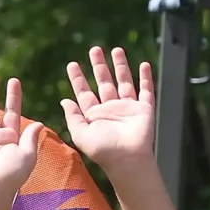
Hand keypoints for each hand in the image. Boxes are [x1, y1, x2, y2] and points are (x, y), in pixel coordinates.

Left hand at [61, 46, 154, 171]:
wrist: (127, 160)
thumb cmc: (103, 151)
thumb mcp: (80, 134)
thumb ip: (72, 117)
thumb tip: (63, 100)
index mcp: (94, 115)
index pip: (84, 92)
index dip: (78, 78)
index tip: (72, 64)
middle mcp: (110, 109)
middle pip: (104, 82)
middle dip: (99, 66)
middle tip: (94, 49)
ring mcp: (128, 108)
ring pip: (124, 81)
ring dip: (120, 66)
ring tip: (116, 50)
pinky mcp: (144, 109)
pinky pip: (146, 90)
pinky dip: (146, 77)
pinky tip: (144, 65)